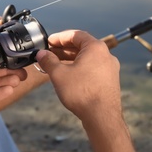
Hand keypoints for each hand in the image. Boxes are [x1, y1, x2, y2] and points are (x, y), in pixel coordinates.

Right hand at [35, 30, 135, 151]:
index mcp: (95, 48)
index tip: (49, 41)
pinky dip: (80, 68)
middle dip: (64, 49)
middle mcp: (106, 55)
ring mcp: (109, 68)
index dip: (60, 37)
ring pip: (87, 58)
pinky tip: (68, 75)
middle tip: (50, 53)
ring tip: (56, 64)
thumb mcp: (59, 74)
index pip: (76, 35)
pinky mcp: (109, 80)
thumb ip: (49, 61)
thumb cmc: (83, 93)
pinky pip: (93, 68)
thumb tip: (42, 54)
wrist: (102, 116)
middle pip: (82, 46)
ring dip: (71, 59)